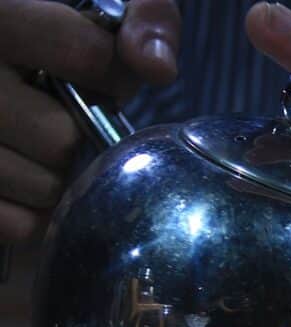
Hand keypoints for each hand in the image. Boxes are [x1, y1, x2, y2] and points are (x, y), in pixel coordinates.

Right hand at [0, 0, 180, 244]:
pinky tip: (17, 179)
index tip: (96, 71)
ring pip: (43, 184)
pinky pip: (21, 225)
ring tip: (26, 144)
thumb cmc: (47, 40)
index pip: (88, 54)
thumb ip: (145, 16)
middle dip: (70, 131)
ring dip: (51, 173)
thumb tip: (157, 69)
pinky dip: (31, 212)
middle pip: (61, 136)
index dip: (109, 71)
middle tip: (47, 112)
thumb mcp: (95, 5)